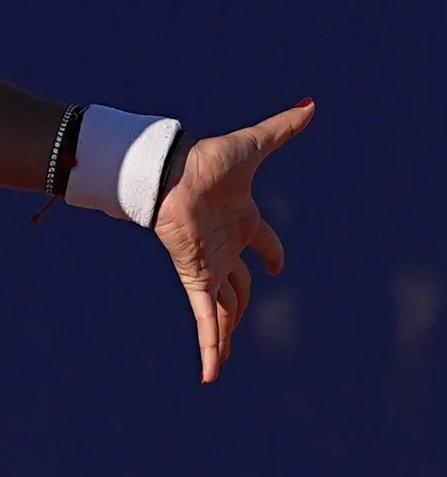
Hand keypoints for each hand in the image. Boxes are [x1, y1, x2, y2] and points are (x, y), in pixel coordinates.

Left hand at [152, 99, 313, 382]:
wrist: (167, 169)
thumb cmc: (205, 158)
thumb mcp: (253, 145)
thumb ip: (281, 128)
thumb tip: (310, 105)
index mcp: (242, 219)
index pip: (263, 243)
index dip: (272, 254)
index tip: (277, 265)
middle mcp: (225, 245)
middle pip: (239, 286)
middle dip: (241, 305)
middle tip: (240, 324)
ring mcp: (209, 263)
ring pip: (223, 309)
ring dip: (224, 337)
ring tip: (220, 363)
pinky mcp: (195, 275)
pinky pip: (205, 317)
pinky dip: (210, 344)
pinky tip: (211, 371)